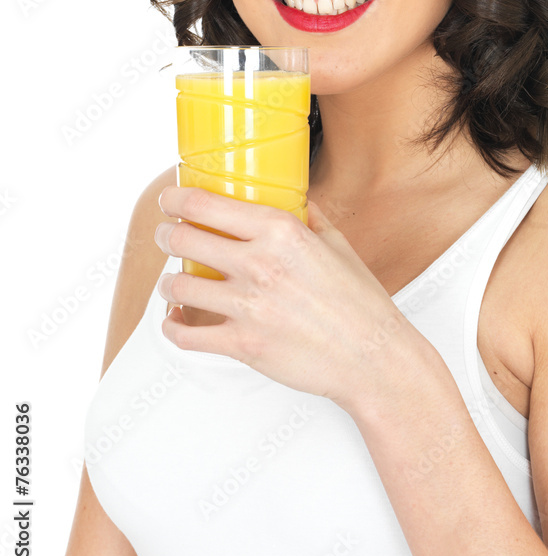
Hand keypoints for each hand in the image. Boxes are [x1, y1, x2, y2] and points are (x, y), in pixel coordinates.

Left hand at [153, 186, 431, 416]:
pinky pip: (185, 334)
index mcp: (281, 232)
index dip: (177, 199)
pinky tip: (177, 318)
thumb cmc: (360, 302)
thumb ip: (308, 217)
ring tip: (174, 281)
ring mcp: (248, 307)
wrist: (373, 356)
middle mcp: (260, 264)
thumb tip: (292, 199)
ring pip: (178, 285)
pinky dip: (173, 325)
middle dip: (167, 235)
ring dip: (169, 282)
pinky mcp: (242, 345)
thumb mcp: (337, 244)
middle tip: (167, 235)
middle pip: (183, 239)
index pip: (207, 205)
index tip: (170, 199)